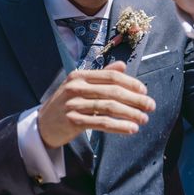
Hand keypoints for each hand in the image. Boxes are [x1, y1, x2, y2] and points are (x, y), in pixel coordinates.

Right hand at [38, 61, 154, 147]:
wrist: (43, 124)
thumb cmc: (65, 104)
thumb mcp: (79, 86)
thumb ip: (100, 76)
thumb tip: (122, 66)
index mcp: (78, 76)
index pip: (110, 76)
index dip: (130, 83)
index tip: (144, 91)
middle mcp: (75, 88)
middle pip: (112, 91)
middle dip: (135, 99)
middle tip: (151, 106)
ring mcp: (73, 105)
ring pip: (109, 108)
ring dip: (130, 114)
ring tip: (144, 119)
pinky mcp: (73, 121)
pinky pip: (101, 123)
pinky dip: (119, 126)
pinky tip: (131, 129)